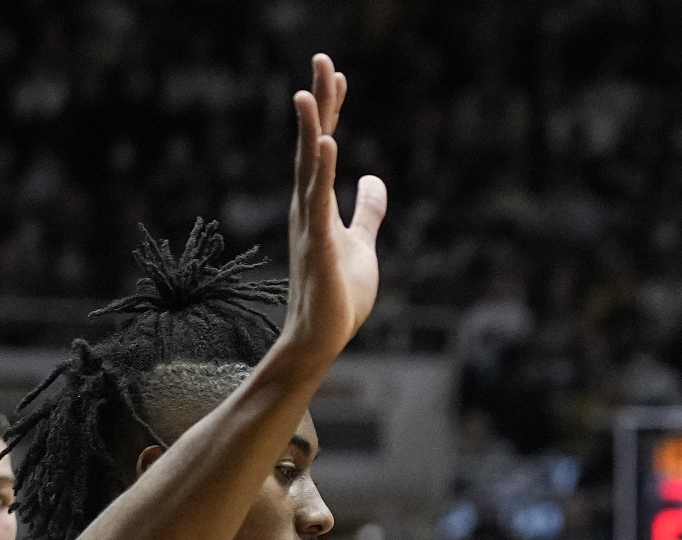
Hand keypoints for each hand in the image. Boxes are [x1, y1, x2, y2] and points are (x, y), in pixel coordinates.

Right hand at [280, 53, 387, 362]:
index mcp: (318, 203)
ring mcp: (310, 226)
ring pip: (307, 168)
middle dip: (317, 102)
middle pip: (311, 143)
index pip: (322, 145)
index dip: (330, 109)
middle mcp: (307, 207)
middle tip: (321, 59)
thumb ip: (367, 211)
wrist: (322, 338)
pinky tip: (326, 144)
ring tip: (307, 93)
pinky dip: (322, 172)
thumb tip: (374, 179)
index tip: (334, 74)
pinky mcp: (319, 247)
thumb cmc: (338, 295)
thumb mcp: (362, 243)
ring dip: (308, 129)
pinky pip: (319, 203)